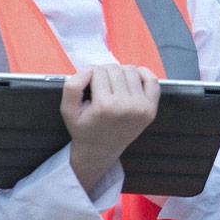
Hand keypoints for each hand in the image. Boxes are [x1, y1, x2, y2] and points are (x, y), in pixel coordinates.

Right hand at [60, 64, 160, 193]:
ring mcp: (141, 107)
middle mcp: (126, 106)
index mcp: (105, 106)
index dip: (90, 74)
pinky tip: (131, 80)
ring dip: (120, 73)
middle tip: (99, 86)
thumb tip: (89, 69)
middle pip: (115, 69)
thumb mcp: (67, 110)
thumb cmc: (83, 129)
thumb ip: (73, 86)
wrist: (100, 151)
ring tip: (113, 85)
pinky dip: (143, 74)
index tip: (89, 85)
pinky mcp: (151, 108)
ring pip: (131, 71)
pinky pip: (152, 80)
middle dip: (104, 73)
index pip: (98, 71)